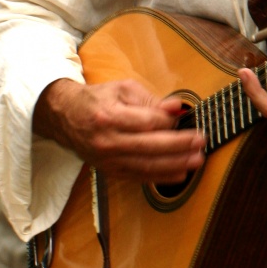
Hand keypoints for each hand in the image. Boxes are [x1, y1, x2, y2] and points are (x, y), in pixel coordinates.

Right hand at [33, 77, 205, 181]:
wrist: (65, 117)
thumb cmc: (98, 100)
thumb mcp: (122, 90)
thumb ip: (150, 100)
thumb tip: (176, 108)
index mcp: (108, 116)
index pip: (145, 122)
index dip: (168, 121)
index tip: (187, 119)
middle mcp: (107, 141)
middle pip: (149, 146)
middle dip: (179, 145)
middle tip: (201, 142)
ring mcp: (107, 160)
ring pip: (146, 166)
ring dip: (175, 164)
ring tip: (197, 160)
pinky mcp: (109, 171)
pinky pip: (139, 177)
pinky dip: (161, 177)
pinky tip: (180, 174)